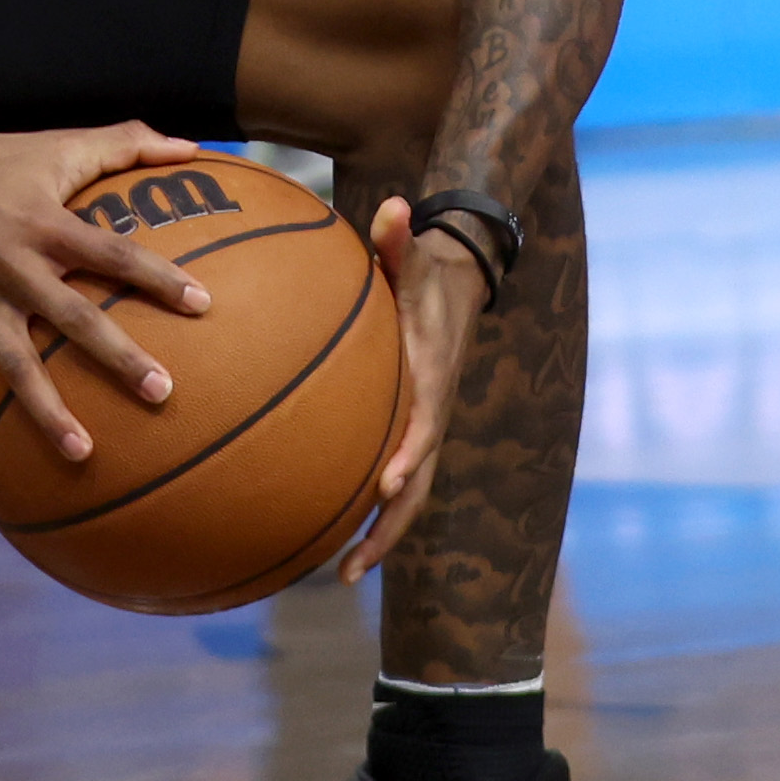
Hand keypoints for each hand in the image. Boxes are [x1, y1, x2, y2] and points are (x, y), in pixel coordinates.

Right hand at [0, 117, 212, 479]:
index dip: (158, 277)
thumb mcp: (61, 142)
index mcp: (48, 224)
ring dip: (48, 410)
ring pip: (16, 363)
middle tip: (162, 391)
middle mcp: (15, 265)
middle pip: (73, 317)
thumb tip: (193, 146)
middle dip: (117, 356)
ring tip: (83, 453)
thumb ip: (129, 142)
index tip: (203, 304)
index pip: (113, 253)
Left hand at [336, 199, 492, 582]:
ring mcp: (422, 430)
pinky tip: (323, 534)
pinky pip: (387, 478)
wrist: (456, 286)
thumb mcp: (413, 255)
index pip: (425, 425)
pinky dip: (364, 510)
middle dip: (387, 530)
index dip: (408, 455)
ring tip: (336, 575)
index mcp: (431, 379)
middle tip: (348, 570)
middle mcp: (431, 415)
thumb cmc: (425, 271)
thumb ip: (398, 238)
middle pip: (416, 485)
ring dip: (376, 536)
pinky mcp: (407, 433)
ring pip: (405, 495)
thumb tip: (395, 205)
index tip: (383, 485)